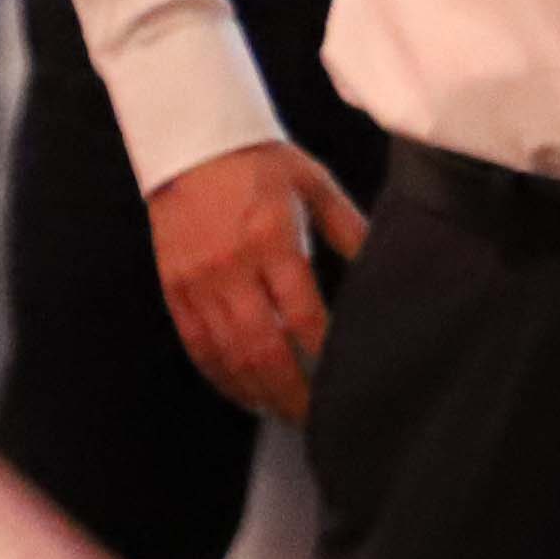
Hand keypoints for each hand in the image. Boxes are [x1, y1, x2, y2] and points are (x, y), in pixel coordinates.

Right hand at [145, 143, 366, 419]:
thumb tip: (385, 262)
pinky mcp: (174, 288)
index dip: (324, 355)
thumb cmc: (259, 161)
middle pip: (263, 348)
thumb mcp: (314, 184)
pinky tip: (243, 391)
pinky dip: (220, 376)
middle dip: (292, 392)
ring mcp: (199, 281)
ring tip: (284, 412)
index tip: (344, 380)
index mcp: (272, 238)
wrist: (191, 140)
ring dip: (258, 392)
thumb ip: (349, 228)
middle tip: (315, 418)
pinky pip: (197, 346)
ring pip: (228, 355)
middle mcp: (232, 266)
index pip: (303, 315)